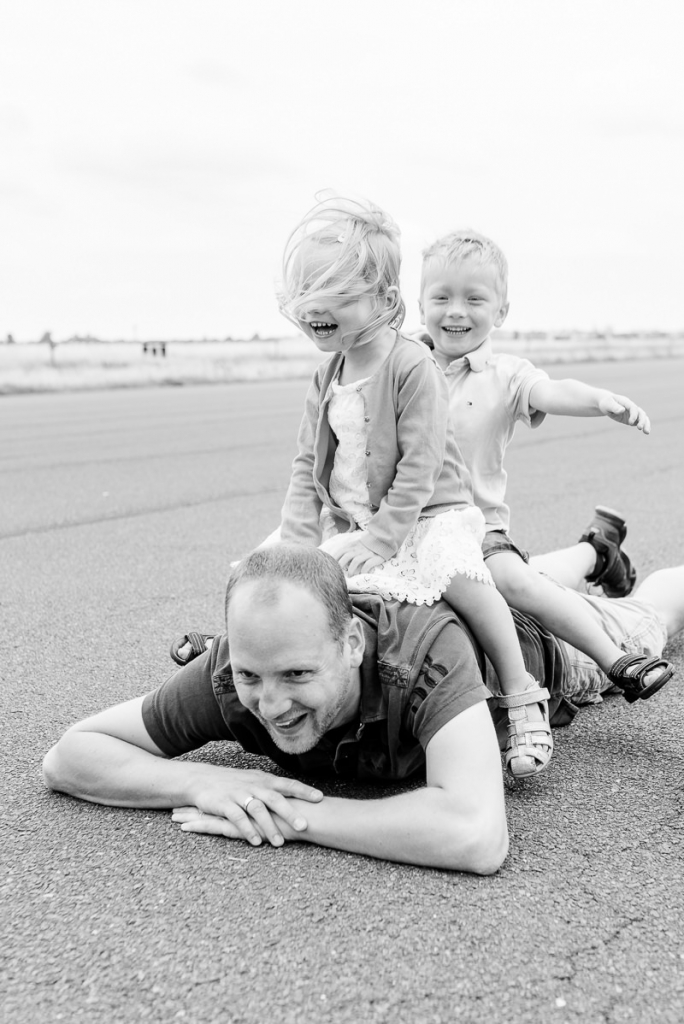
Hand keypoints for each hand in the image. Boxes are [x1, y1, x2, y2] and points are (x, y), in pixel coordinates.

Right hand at [175, 765, 322, 847]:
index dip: (304, 790)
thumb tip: (299, 796)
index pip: (287, 783)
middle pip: (275, 798)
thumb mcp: (255, 780)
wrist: (202, 779)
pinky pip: (237, 817)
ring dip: (269, 826)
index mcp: (264, 780)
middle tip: (304, 826)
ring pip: (257, 809)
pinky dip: (247, 830)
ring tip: (280, 843)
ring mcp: (238, 793)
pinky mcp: (224, 804)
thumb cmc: (234, 782)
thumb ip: (273, 789)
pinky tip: (256, 841)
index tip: (320, 798)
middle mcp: (253, 785)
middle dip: (290, 812)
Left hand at [320, 533, 384, 574]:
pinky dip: (364, 570)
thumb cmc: (368, 543)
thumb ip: (349, 548)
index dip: (335, 558)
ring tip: (350, 575)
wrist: (385, 539)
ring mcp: (367, 552)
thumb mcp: (357, 543)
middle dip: (341, 565)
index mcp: (353, 545)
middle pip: (347, 556)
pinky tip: (362, 573)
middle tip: (338, 573)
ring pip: (356, 560)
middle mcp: (359, 548)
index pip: (341, 551)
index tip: (330, 565)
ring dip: (351, 569)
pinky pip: (368, 564)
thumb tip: (338, 558)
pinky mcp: (376, 557)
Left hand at [597, 391, 649, 433]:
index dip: (633, 415)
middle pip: (641, 413)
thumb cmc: (606, 403)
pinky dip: (643, 426)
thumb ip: (614, 407)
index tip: (630, 423)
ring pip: (642, 417)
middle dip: (642, 420)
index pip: (633, 408)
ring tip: (647, 432)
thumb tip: (622, 410)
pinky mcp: (632, 418)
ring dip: (645, 424)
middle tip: (640, 428)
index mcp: (626, 402)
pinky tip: (645, 432)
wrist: (607, 404)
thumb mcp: (608, 404)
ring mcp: (632, 413)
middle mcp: (631, 407)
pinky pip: (639, 422)